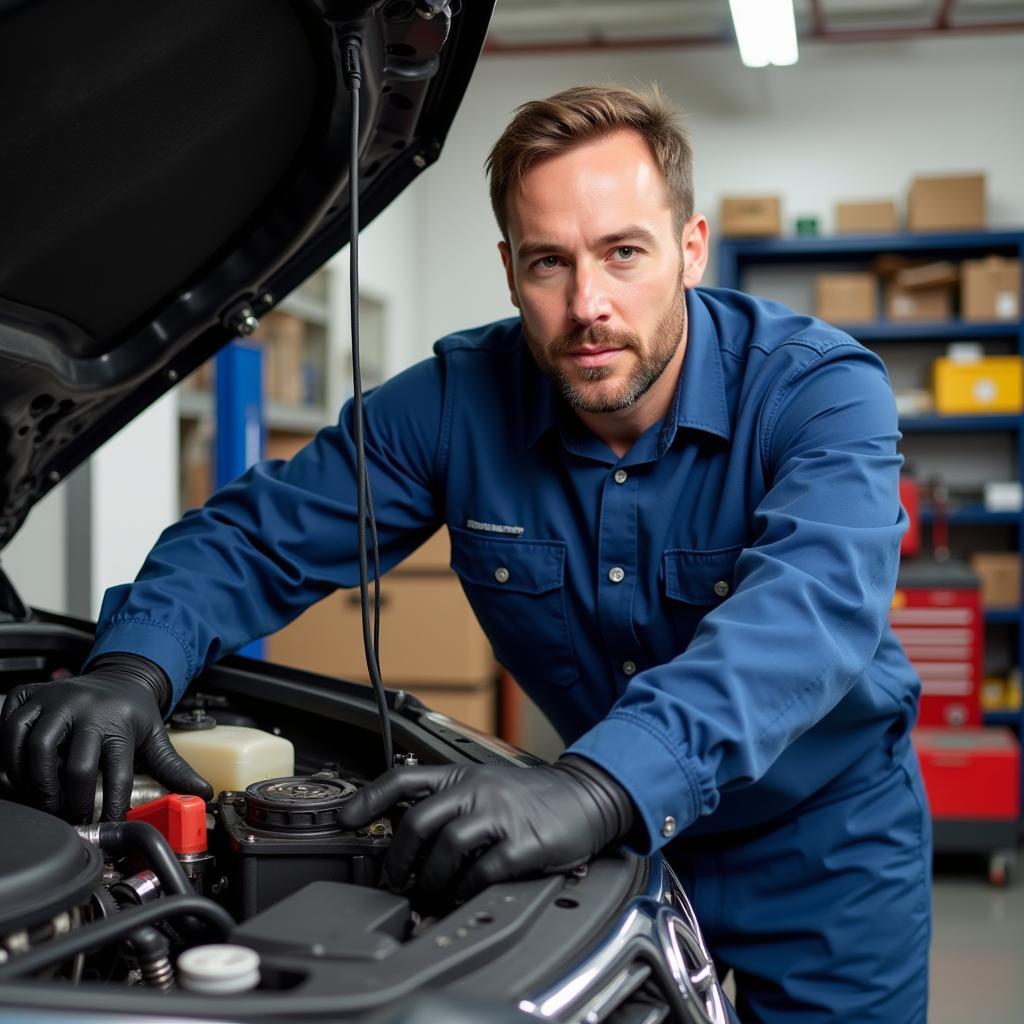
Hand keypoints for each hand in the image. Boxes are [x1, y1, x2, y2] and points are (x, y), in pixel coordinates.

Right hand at [1, 653, 212, 821]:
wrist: (120, 674)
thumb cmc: (133, 712)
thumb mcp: (156, 737)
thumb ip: (175, 768)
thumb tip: (203, 793)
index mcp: (120, 722)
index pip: (116, 775)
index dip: (111, 808)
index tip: (107, 827)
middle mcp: (87, 708)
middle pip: (74, 766)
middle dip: (71, 801)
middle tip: (70, 816)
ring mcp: (55, 699)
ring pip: (35, 748)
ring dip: (35, 782)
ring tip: (44, 799)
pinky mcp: (29, 694)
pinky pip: (8, 727)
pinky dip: (8, 754)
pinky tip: (21, 771)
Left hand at [337, 756, 634, 899]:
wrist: (586, 794)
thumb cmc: (534, 796)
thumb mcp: (487, 783)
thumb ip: (452, 800)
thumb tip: (409, 830)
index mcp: (463, 776)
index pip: (405, 777)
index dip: (370, 798)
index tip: (345, 818)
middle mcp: (477, 790)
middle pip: (418, 821)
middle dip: (398, 858)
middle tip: (395, 879)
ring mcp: (501, 815)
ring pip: (445, 849)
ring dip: (429, 880)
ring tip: (428, 895)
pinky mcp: (524, 843)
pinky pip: (483, 870)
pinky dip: (466, 888)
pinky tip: (464, 894)